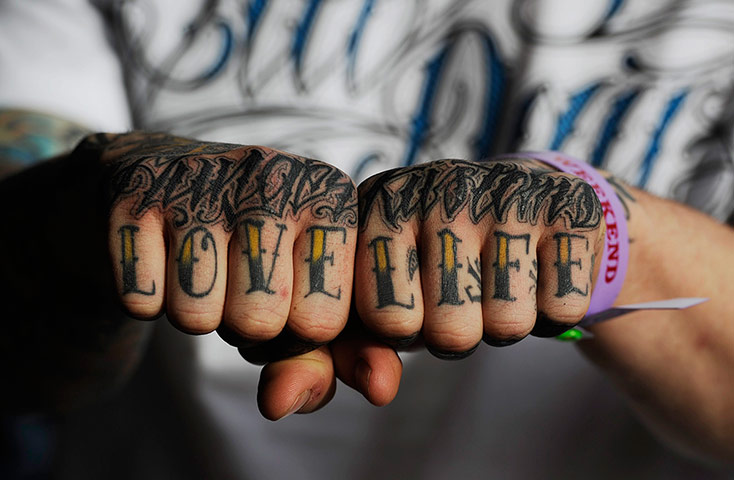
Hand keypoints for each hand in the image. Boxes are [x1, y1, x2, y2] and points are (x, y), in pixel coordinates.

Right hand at [79, 132, 357, 361]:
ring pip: (197, 316)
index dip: (297, 332)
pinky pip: (141, 300)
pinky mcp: (135, 191)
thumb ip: (348, 355)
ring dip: (197, 314)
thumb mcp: (308, 301)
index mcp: (333, 196)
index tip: (290, 298)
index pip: (324, 322)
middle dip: (245, 327)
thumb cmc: (252, 256)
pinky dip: (148, 298)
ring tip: (204, 269)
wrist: (162, 194)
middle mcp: (275, 174)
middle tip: (239, 284)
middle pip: (260, 322)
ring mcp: (203, 175)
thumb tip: (380, 390)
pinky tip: (161, 255)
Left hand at [354, 157, 604, 356]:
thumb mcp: (387, 292)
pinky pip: (563, 309)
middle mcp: (443, 185)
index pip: (385, 317)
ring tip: (498, 283)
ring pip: (509, 324)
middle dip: (457, 334)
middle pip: (450, 331)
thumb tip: (379, 389)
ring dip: (505, 324)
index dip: (406, 331)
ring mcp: (509, 190)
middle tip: (462, 296)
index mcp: (384, 203)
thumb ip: (364, 347)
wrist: (517, 204)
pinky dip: (553, 313)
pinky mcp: (571, 206)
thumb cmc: (435, 260)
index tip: (414, 302)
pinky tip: (539, 273)